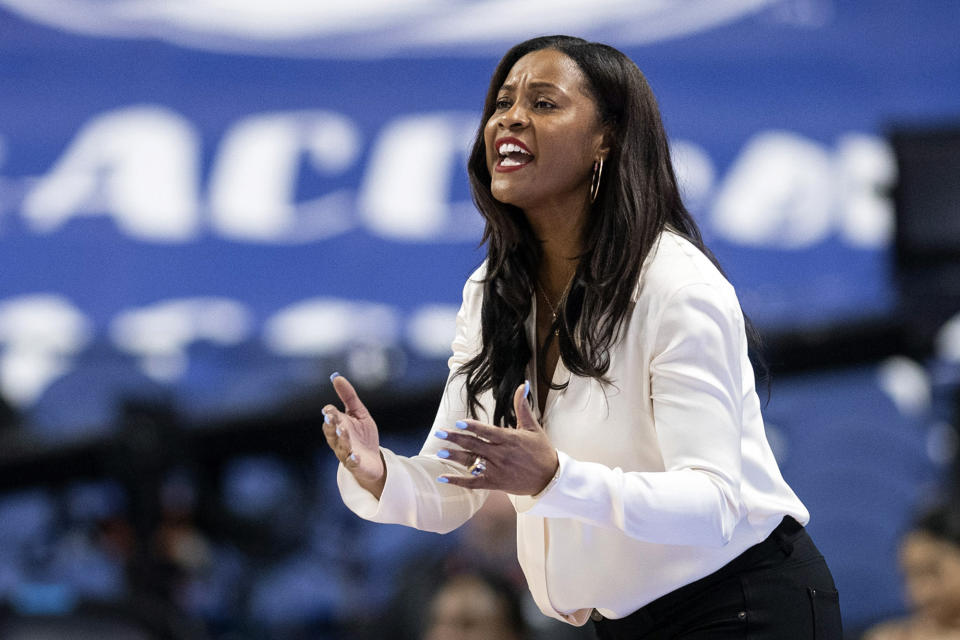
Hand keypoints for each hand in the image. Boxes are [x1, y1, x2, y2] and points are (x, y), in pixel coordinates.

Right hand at [322, 373, 385, 497]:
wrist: (374, 461)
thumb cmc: (363, 436)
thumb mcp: (359, 413)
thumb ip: (349, 397)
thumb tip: (337, 377)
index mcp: (338, 426)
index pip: (331, 418)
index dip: (330, 414)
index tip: (329, 408)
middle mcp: (338, 440)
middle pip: (331, 433)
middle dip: (330, 425)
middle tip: (331, 417)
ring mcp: (346, 453)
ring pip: (341, 446)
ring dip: (341, 438)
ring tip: (342, 430)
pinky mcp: (355, 464)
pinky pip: (352, 462)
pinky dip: (353, 459)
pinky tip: (356, 455)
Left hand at [436, 382, 558, 495]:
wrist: (550, 478)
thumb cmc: (541, 451)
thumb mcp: (532, 427)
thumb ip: (522, 406)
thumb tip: (523, 385)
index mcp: (509, 439)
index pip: (487, 432)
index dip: (473, 427)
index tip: (458, 423)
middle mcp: (501, 454)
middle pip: (474, 445)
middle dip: (455, 439)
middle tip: (439, 433)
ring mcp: (497, 470)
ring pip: (472, 462)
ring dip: (455, 457)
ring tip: (439, 452)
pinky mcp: (495, 483)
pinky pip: (474, 482)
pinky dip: (458, 481)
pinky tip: (443, 478)